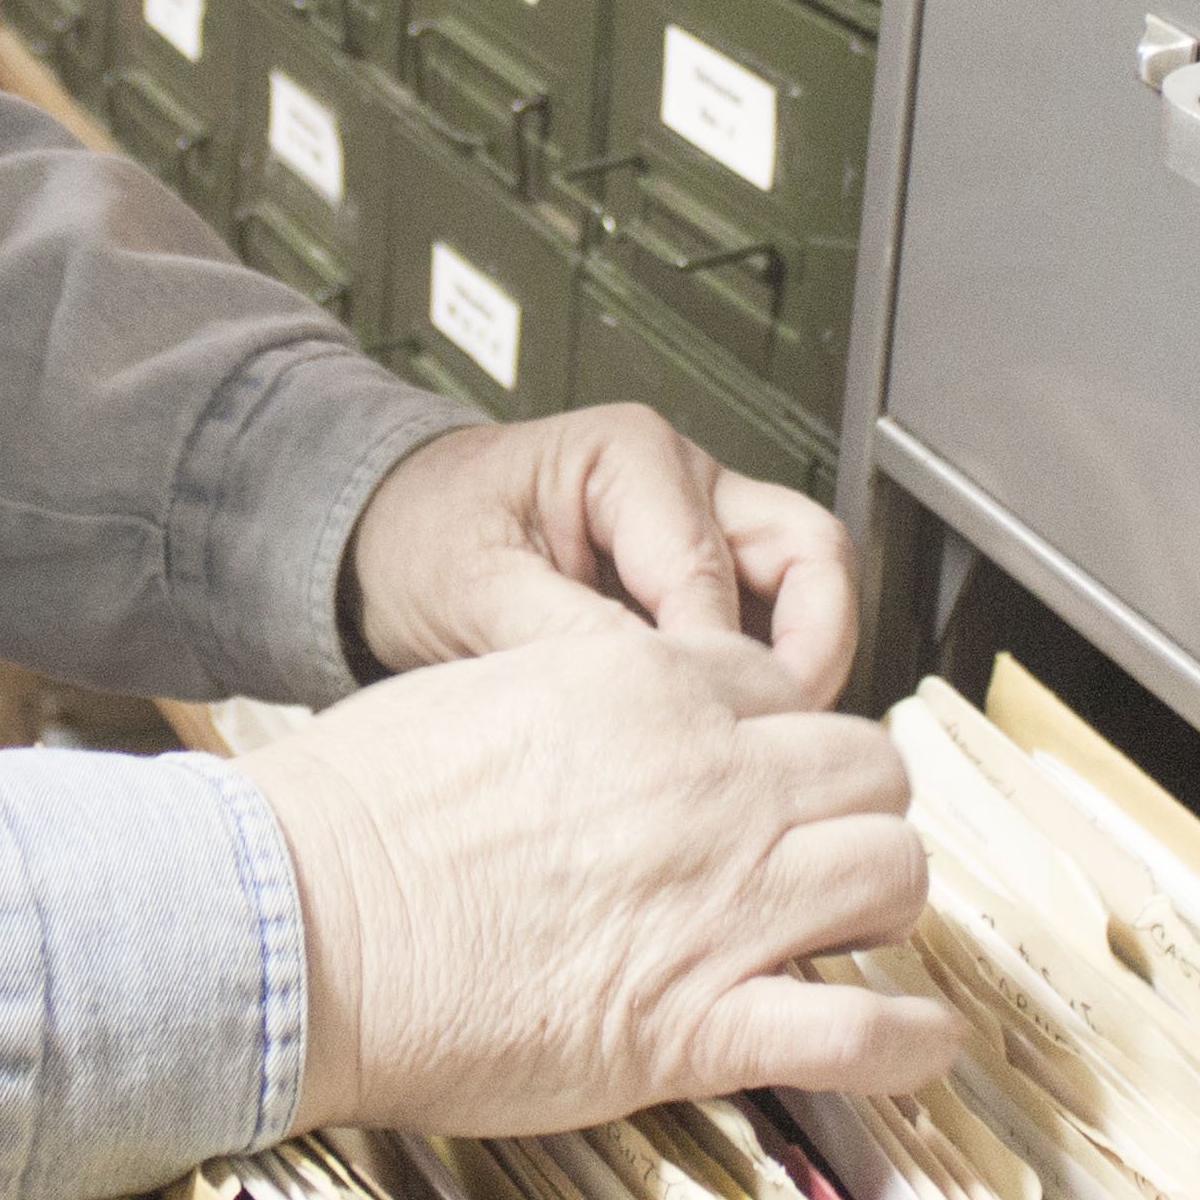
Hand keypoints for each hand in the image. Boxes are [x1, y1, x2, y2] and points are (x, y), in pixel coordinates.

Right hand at [231, 629, 955, 1133]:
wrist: (301, 925)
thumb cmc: (358, 816)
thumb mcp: (482, 690)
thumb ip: (581, 693)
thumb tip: (619, 715)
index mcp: (651, 690)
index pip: (790, 693)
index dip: (787, 741)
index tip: (773, 779)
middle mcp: (709, 784)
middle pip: (870, 773)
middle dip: (854, 811)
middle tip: (820, 850)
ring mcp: (717, 905)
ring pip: (895, 875)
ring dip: (882, 907)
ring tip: (850, 933)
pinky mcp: (697, 1026)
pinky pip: (864, 1033)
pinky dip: (909, 1042)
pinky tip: (918, 1042)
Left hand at [341, 407, 856, 700]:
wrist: (389, 540)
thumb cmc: (425, 537)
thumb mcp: (470, 585)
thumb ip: (556, 632)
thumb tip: (642, 690)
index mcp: (630, 458)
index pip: (710, 571)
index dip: (713, 664)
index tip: (699, 736)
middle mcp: (686, 481)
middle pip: (810, 555)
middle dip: (807, 653)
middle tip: (774, 736)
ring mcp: (704, 526)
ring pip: (809, 587)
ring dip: (797, 666)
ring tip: (753, 741)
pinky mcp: (701, 577)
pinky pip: (771, 622)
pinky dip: (764, 677)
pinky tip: (723, 730)